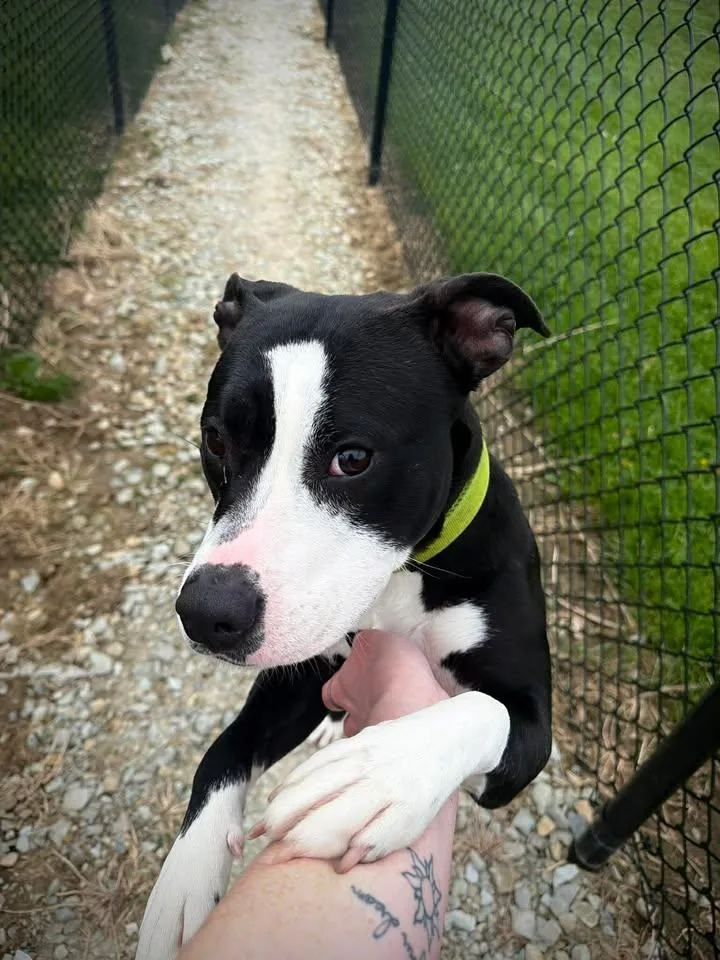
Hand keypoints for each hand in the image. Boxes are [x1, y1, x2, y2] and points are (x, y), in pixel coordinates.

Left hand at [249, 631, 451, 871]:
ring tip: (292, 856)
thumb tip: (289, 795)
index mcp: (354, 749)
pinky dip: (362, 847)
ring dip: (315, 839)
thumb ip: (331, 768)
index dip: (283, 802)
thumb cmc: (399, 746)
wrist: (453, 737)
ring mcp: (390, 787)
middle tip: (268, 845)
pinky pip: (382, 831)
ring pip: (344, 815)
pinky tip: (346, 862)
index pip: (309, 776)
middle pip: (319, 797)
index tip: (262, 823)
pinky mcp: (412, 809)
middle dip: (288, 824)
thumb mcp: (364, 744)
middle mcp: (368, 766)